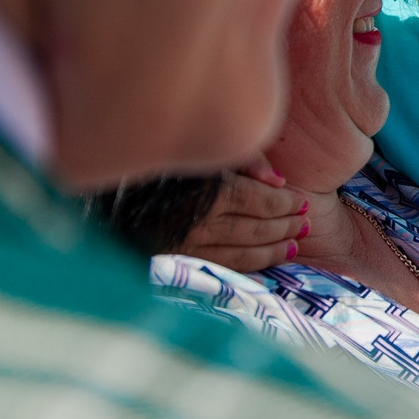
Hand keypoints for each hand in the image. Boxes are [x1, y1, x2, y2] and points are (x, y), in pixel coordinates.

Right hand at [177, 159, 309, 270]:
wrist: (113, 197)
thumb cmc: (164, 163)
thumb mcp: (204, 151)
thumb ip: (244, 160)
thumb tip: (277, 180)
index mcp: (209, 192)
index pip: (262, 203)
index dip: (288, 204)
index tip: (304, 202)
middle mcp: (200, 224)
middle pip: (257, 230)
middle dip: (287, 227)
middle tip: (306, 224)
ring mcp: (188, 248)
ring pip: (243, 254)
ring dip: (274, 250)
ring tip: (294, 244)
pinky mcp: (177, 262)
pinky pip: (223, 267)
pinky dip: (250, 265)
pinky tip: (267, 260)